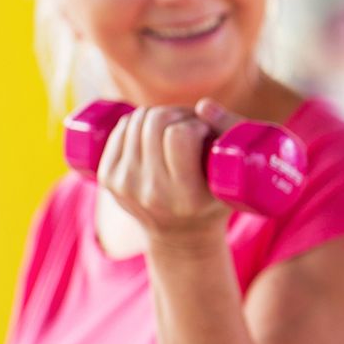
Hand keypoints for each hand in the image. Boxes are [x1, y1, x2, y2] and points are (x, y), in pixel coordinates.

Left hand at [95, 97, 245, 242]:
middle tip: (190, 125)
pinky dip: (139, 121)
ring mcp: (124, 185)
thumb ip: (230, 135)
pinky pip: (122, 128)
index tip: (204, 134)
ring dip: (159, 114)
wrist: (180, 238)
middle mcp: (151, 193)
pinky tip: (154, 133)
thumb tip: (202, 105)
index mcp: (185, 197)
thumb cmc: (215, 200)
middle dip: (178, 113)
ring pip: (137, 119)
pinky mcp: (108, 178)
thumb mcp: (235, 176)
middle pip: (155, 121)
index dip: (195, 124)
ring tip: (174, 129)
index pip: (179, 135)